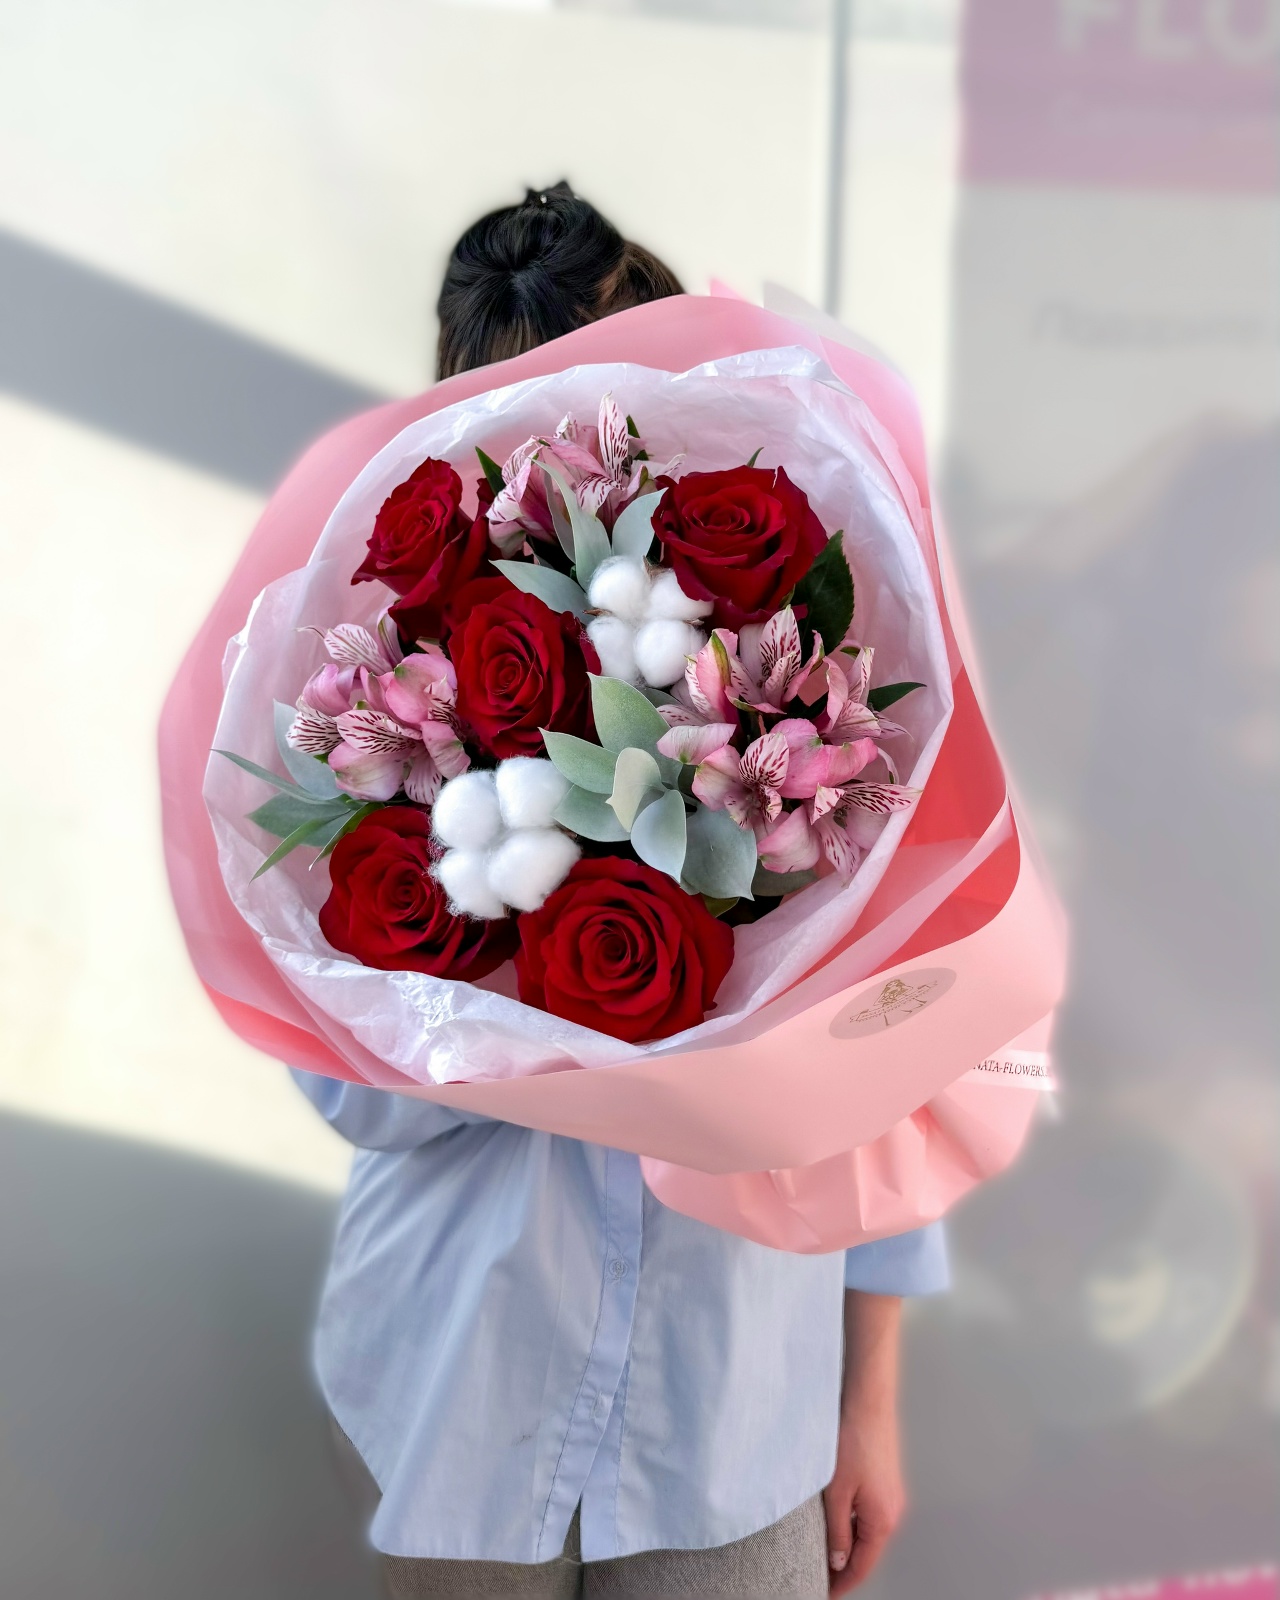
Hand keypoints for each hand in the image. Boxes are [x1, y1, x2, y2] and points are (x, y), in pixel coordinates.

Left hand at [823, 1292, 905, 1593]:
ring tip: (822, 1549)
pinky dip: (853, 1522)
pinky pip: (868, 1511)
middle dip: (844, 1566)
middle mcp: (892, 1511)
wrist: (868, 1399)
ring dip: (848, 1542)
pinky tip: (834, 1516)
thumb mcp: (836, 1492)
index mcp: (882, 1520)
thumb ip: (837, 1531)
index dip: (841, 1584)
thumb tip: (837, 1561)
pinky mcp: (884, 1477)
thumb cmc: (852, 1440)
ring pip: (867, 1530)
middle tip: (819, 1575)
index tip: (825, 1594)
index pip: (861, 1566)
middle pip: (866, 1551)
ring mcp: (890, 1493)